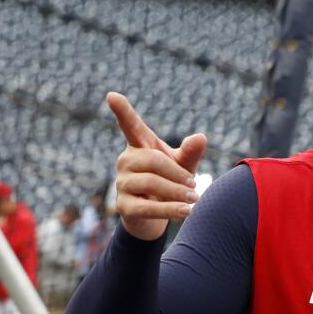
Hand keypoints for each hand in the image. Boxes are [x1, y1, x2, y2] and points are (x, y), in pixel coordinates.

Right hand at [106, 92, 206, 241]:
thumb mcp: (183, 165)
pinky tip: (186, 212)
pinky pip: (147, 207)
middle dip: (177, 173)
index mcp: (139, 145)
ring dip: (176, 192)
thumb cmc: (169, 182)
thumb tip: (200, 137)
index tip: (112, 96)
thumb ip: (190, 152)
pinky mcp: (123, 207)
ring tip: (194, 198)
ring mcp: (122, 184)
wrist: (155, 217)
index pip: (130, 125)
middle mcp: (126, 161)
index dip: (122, 111)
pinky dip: (170, 210)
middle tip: (195, 185)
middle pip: (153, 160)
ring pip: (151, 182)